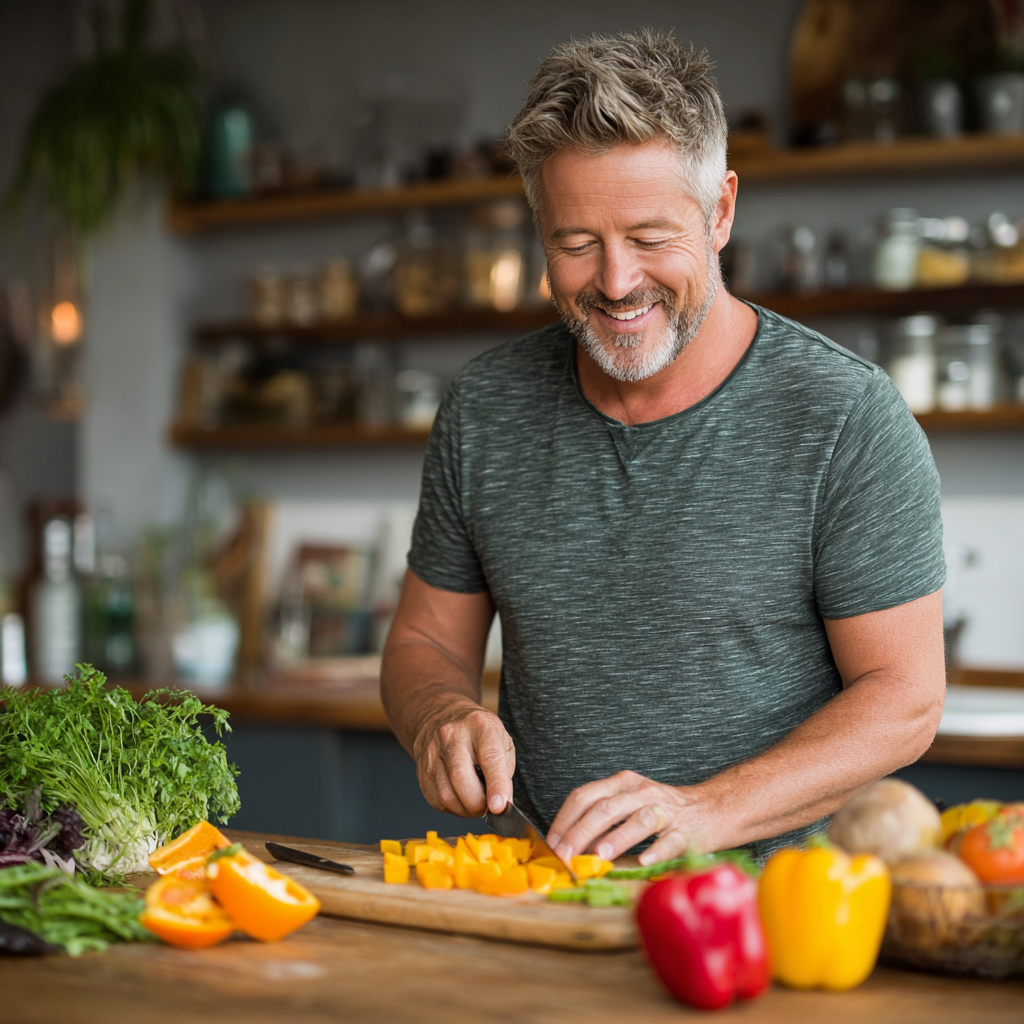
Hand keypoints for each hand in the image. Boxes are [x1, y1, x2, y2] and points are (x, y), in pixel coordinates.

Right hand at [412, 699, 515, 817]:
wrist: (442, 716)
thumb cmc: (477, 731)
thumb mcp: (500, 738)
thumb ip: (504, 770)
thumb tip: (502, 803)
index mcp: (479, 725)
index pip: (489, 758)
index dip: (496, 785)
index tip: (500, 806)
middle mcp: (452, 735)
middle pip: (460, 777)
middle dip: (477, 803)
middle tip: (488, 807)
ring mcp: (432, 751)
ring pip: (446, 794)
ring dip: (465, 809)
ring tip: (475, 804)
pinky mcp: (421, 769)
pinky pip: (436, 800)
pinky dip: (452, 807)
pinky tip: (460, 798)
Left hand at [547, 771, 713, 865]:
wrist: (713, 808)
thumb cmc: (664, 809)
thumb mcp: (630, 800)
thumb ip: (602, 814)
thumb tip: (567, 843)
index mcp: (622, 783)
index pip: (585, 796)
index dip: (565, 820)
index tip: (552, 844)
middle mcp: (642, 792)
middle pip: (605, 808)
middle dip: (581, 833)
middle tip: (566, 856)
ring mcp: (666, 811)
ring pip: (638, 820)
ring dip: (617, 838)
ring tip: (600, 855)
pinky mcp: (687, 831)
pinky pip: (670, 841)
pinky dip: (656, 851)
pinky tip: (643, 861)